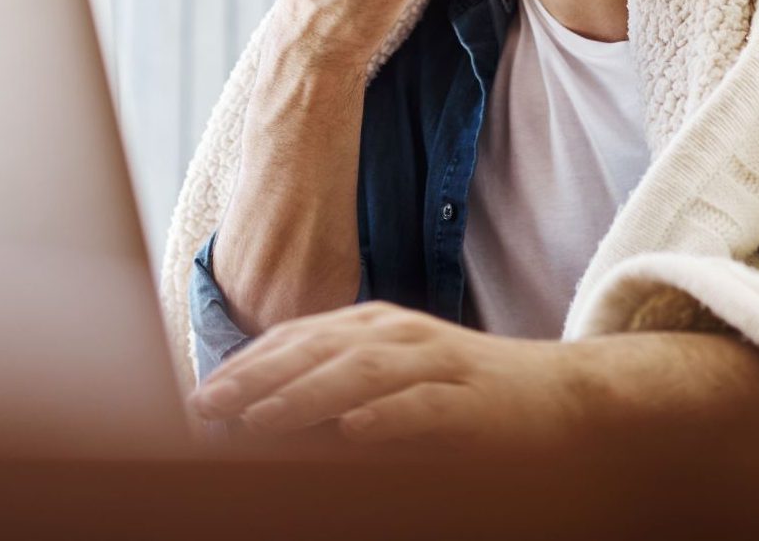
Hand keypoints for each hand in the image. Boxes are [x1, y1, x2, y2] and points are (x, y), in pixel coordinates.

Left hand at [190, 302, 582, 447]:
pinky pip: (423, 406)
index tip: (202, 394)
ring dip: (305, 396)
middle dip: (257, 377)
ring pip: (361, 373)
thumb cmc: (459, 394)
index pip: (297, 336)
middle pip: (317, 348)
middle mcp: (400, 334)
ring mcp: (438, 362)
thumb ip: (333, 390)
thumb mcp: (390, 380)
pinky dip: (386, 417)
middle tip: (208, 406)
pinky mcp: (471, 400)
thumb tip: (258, 415)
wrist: (556, 395)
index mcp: (373, 326)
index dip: (247, 363)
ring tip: (257, 420)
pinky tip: (351, 433)